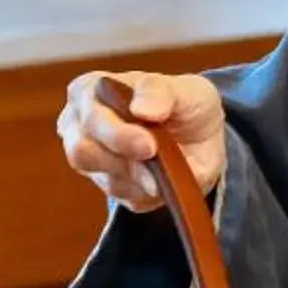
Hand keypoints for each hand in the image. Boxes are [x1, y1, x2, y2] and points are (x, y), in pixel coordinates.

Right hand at [57, 70, 227, 213]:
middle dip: (125, 160)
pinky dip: (155, 192)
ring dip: (146, 177)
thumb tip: (140, 109)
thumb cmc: (184, 102)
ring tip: (171, 164)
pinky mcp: (114, 189)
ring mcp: (94, 163)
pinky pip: (130, 200)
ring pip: (109, 182)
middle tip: (158, 160)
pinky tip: (168, 177)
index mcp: (88, 92)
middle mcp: (81, 128)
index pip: (88, 116)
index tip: (148, 145)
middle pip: (83, 153)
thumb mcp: (180, 86)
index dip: (116, 133)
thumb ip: (158, 92)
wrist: (207, 134)